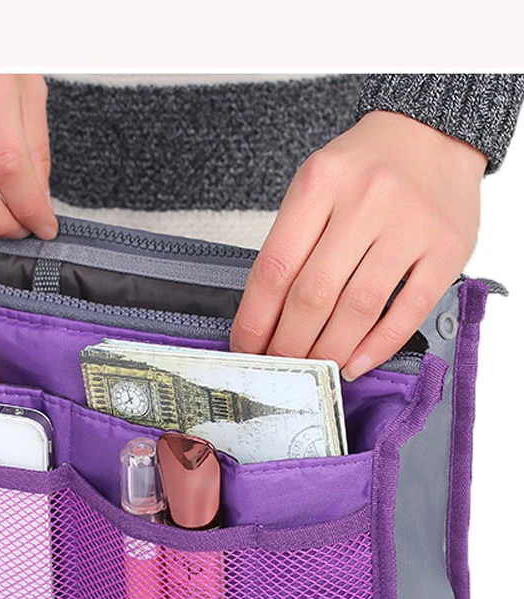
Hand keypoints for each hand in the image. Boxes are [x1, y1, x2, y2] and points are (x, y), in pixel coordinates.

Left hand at [230, 110, 487, 379]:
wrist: (432, 132)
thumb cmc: (364, 168)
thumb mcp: (315, 185)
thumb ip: (292, 242)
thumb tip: (266, 317)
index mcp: (319, 183)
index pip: (275, 266)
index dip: (256, 318)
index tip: (247, 348)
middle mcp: (366, 200)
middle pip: (313, 293)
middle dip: (289, 342)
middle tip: (281, 365)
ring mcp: (410, 225)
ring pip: (358, 307)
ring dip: (330, 349)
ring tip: (315, 369)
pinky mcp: (448, 248)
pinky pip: (409, 310)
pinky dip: (378, 345)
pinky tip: (356, 362)